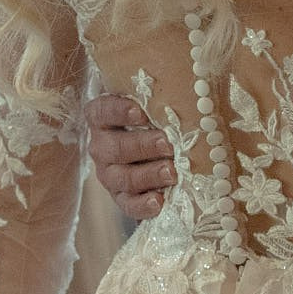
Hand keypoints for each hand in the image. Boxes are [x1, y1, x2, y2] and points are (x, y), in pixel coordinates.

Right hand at [86, 91, 174, 219]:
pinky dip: (142, 205)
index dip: (119, 111)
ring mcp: (109, 174)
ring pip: (123, 177)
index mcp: (102, 119)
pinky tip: (159, 201)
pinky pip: (128, 204)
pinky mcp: (120, 197)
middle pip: (115, 147)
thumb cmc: (155, 118)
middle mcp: (101, 146)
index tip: (141, 112)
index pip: (102, 111)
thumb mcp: (151, 106)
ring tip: (172, 172)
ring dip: (148, 174)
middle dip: (143, 145)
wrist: (153, 152)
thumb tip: (191, 88)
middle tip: (167, 143)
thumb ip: (159, 99)